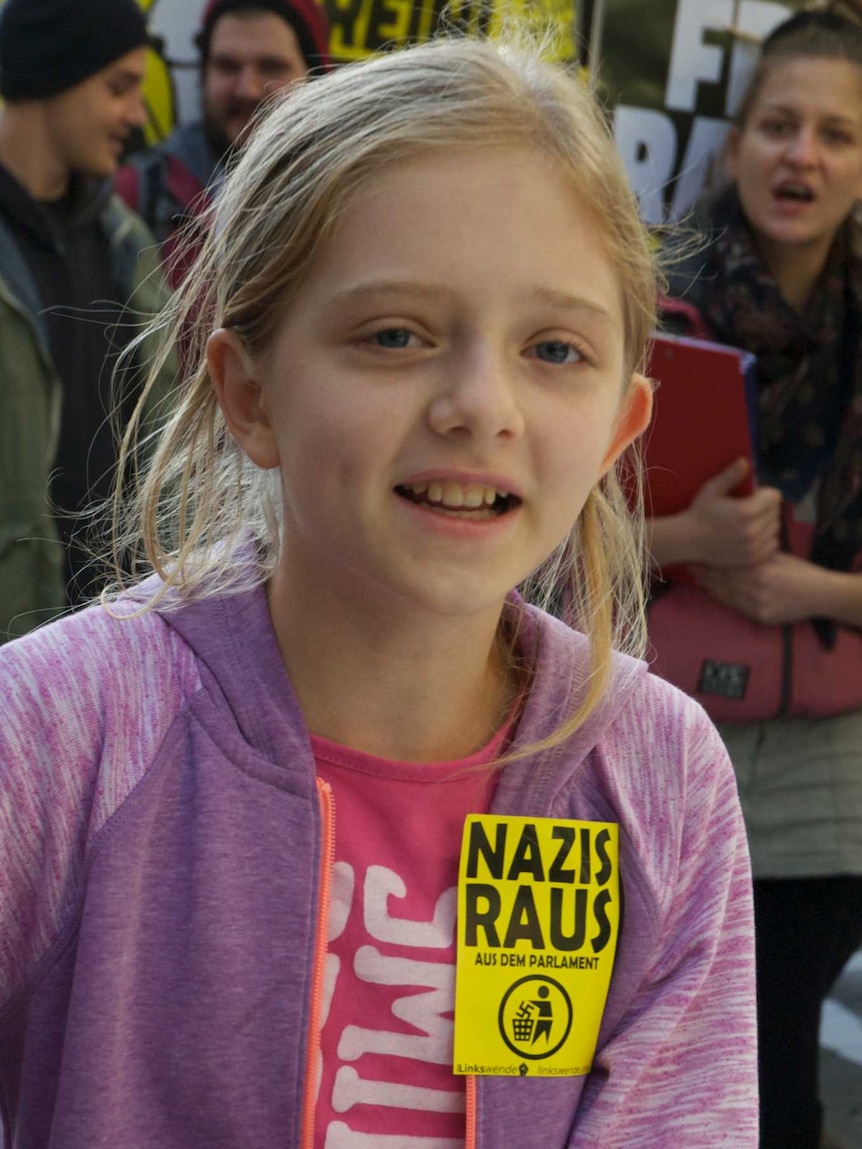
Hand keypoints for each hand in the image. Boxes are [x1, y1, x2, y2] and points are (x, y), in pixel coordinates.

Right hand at [684, 458, 781, 566]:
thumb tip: (745, 461)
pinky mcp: (751, 558)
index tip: (752, 496)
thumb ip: (731, 475)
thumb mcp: (712, 489)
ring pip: (775, 529)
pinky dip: (766, 540)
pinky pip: (772, 545)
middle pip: (776, 513)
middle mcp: (752, 530)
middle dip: (766, 508)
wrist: (687, 540)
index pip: (775, 497)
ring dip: (767, 524)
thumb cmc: (699, 512)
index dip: (765, 494)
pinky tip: (752, 536)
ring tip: (750, 523)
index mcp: (746, 511)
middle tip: (750, 509)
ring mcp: (753, 546)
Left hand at [691, 552, 826, 624]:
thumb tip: (730, 546)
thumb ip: (753, 555)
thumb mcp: (776, 556)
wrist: (819, 594)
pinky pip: (736, 607)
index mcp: (759, 570)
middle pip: (722, 580)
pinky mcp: (760, 617)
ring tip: (696, 578)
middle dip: (704, 573)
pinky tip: (712, 593)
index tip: (697, 554)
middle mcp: (755, 588)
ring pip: (726, 595)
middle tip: (690, 565)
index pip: (727, 565)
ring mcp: (757, 605)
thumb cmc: (798, 570)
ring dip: (709, 586)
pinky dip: (722, 599)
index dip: (710, 561)